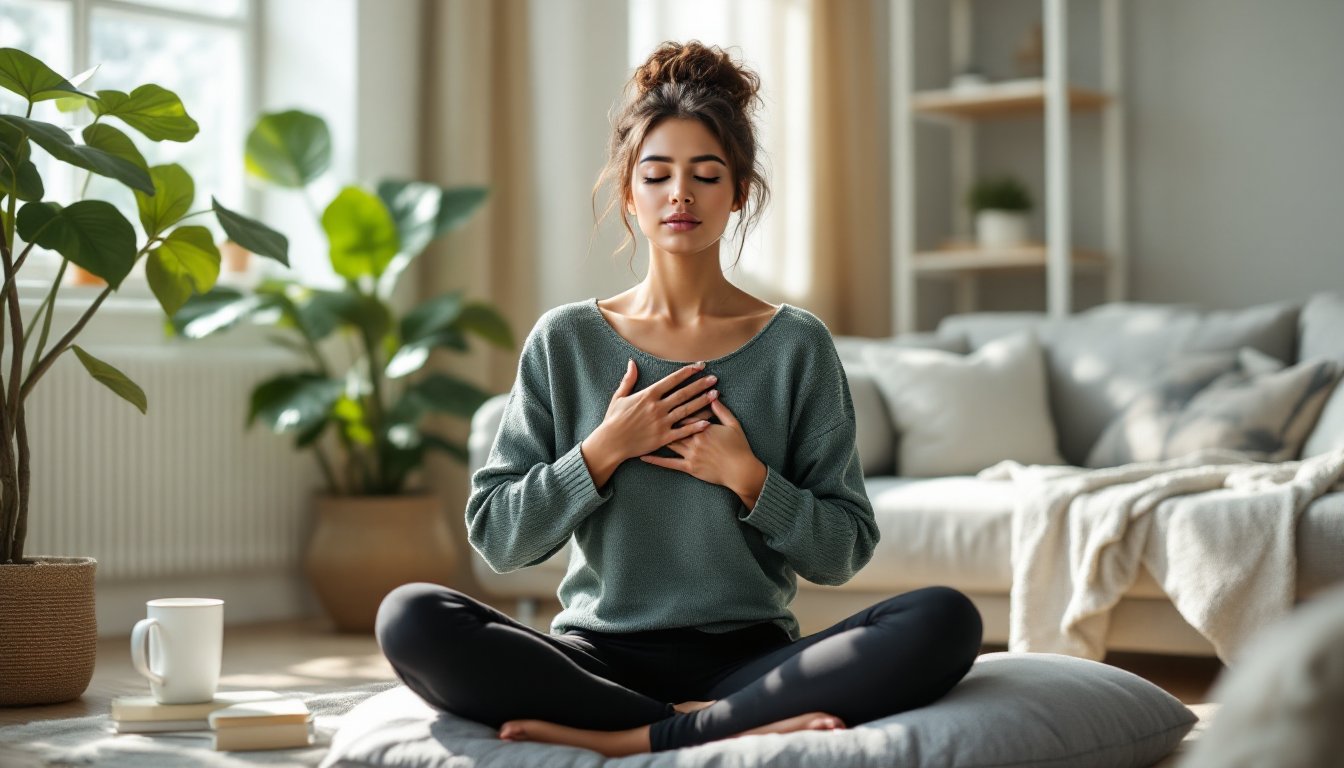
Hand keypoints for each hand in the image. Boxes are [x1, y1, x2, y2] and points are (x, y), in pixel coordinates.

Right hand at [581, 360, 719, 486]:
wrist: (610, 442)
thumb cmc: (613, 419)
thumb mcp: (619, 397)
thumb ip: (629, 380)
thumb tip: (632, 363)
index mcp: (648, 395)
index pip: (672, 380)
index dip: (687, 372)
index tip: (700, 366)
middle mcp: (657, 407)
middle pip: (683, 393)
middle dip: (700, 385)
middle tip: (714, 379)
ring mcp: (661, 423)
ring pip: (686, 410)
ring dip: (702, 402)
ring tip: (716, 394)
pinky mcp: (663, 438)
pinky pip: (683, 431)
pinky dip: (695, 426)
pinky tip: (708, 421)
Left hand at [639, 397, 766, 507]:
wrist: (741, 471)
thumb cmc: (739, 447)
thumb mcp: (733, 424)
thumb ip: (721, 410)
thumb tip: (713, 396)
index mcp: (703, 427)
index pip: (685, 411)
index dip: (675, 404)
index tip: (663, 398)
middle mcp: (694, 439)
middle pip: (673, 424)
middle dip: (660, 417)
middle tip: (645, 411)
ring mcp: (690, 454)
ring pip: (668, 441)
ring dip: (653, 436)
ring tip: (638, 429)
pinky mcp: (689, 467)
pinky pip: (668, 463)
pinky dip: (655, 459)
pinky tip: (643, 455)